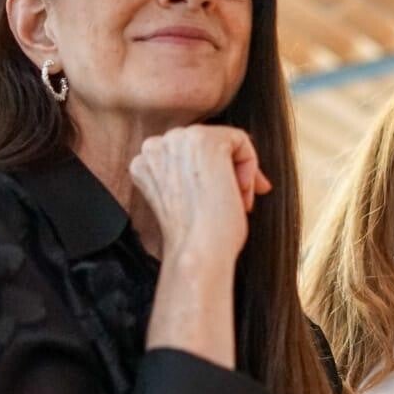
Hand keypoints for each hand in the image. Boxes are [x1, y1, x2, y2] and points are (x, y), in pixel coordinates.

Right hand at [130, 125, 272, 259]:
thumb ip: (188, 174)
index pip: (187, 153)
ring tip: (237, 200)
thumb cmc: (194, 238)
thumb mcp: (182, 198)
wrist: (198, 253)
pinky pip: (240, 140)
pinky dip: (249, 166)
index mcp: (144, 162)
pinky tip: (240, 192)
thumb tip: (225, 166)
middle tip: (237, 201)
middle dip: (227, 171)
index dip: (212, 175)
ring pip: (223, 141)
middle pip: (205, 143)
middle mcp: (155, 146)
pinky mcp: (204, 140)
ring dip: (237, 170)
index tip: (226, 197)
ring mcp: (178, 140)